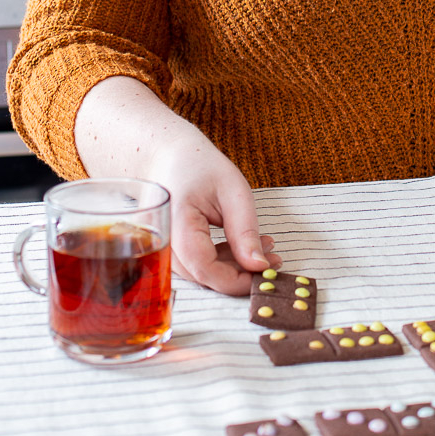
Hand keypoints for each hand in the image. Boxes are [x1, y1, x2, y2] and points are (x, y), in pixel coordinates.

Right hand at [147, 134, 281, 295]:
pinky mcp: (168, 251)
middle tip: (274, 258)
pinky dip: (220, 261)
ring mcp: (160, 249)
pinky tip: (242, 248)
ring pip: (200, 273)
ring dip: (233, 268)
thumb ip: (244, 232)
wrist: (167, 156)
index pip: (204, 267)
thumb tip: (259, 268)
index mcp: (176, 222)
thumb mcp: (233, 192)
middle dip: (240, 273)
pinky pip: (195, 266)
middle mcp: (161, 241)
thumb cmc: (199, 166)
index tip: (266, 274)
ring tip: (264, 248)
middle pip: (202, 275)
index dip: (236, 279)